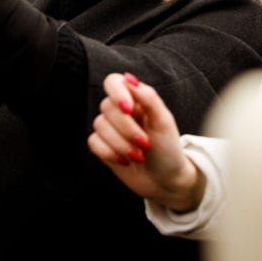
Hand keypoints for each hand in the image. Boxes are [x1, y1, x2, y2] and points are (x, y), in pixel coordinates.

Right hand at [87, 72, 205, 212]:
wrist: (166, 181)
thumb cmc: (168, 150)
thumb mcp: (164, 121)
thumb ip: (148, 97)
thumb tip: (128, 78)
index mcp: (136, 100)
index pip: (113, 82)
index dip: (116, 93)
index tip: (128, 110)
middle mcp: (120, 112)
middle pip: (106, 107)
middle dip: (126, 128)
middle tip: (144, 143)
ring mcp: (110, 129)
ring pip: (99, 125)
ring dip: (121, 144)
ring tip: (138, 155)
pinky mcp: (103, 147)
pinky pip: (93, 142)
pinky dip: (109, 152)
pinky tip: (124, 161)